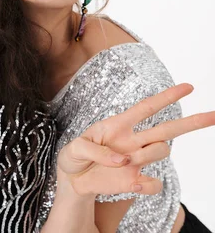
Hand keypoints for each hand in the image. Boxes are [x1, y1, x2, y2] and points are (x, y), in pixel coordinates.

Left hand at [58, 83, 214, 195]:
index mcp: (117, 125)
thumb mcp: (73, 149)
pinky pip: (154, 183)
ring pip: (161, 151)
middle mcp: (132, 141)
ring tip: (125, 161)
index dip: (166, 97)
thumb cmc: (73, 158)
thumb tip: (121, 160)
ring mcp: (136, 161)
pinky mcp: (135, 181)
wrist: (72, 182)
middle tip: (214, 115)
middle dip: (191, 122)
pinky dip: (148, 184)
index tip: (188, 87)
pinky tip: (134, 183)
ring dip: (148, 155)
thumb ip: (93, 150)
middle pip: (168, 129)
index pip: (146, 108)